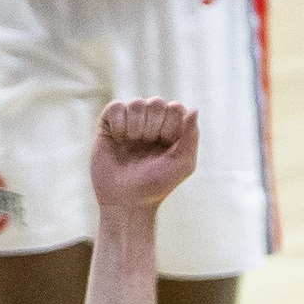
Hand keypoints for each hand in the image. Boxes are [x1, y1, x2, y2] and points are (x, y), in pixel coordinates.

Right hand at [89, 98, 197, 218]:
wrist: (125, 200)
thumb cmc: (156, 185)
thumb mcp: (182, 164)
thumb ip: (191, 136)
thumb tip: (194, 109)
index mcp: (171, 129)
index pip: (175, 108)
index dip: (170, 126)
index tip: (165, 146)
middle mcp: (151, 122)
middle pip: (156, 103)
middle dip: (153, 127)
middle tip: (147, 147)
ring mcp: (130, 122)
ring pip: (136, 103)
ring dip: (136, 127)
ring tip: (133, 144)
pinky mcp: (109, 124)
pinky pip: (116, 106)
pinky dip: (119, 123)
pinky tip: (119, 139)